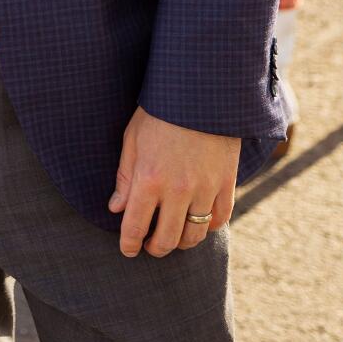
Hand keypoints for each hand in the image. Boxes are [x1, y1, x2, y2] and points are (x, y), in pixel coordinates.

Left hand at [108, 106, 238, 257]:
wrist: (200, 91)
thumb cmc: (159, 112)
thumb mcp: (133, 139)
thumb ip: (125, 177)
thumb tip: (116, 208)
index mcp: (149, 179)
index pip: (136, 226)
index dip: (129, 244)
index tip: (128, 250)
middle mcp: (178, 190)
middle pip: (167, 239)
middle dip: (155, 248)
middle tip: (150, 245)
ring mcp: (205, 189)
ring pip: (194, 236)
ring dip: (181, 243)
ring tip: (173, 237)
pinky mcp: (226, 183)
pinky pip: (219, 219)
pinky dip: (208, 227)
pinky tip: (198, 223)